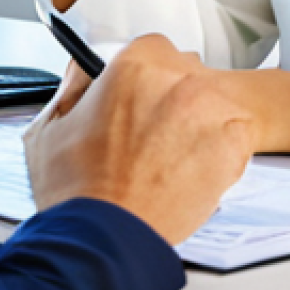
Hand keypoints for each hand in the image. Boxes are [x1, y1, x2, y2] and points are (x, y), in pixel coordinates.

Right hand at [24, 35, 253, 245]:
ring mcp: (211, 109)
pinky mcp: (234, 143)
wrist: (106, 241)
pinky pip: (237, 133)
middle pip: (187, 71)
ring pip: (214, 101)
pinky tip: (193, 168)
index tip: (139, 95)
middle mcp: (179, 78)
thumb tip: (82, 68)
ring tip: (173, 156)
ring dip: (199, 120)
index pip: (154, 48)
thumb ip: (72, 85)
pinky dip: (222, 148)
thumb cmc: (78, 191)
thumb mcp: (51, 126)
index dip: (145, 75)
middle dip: (172, 96)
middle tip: (152, 132)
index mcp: (136, 64)